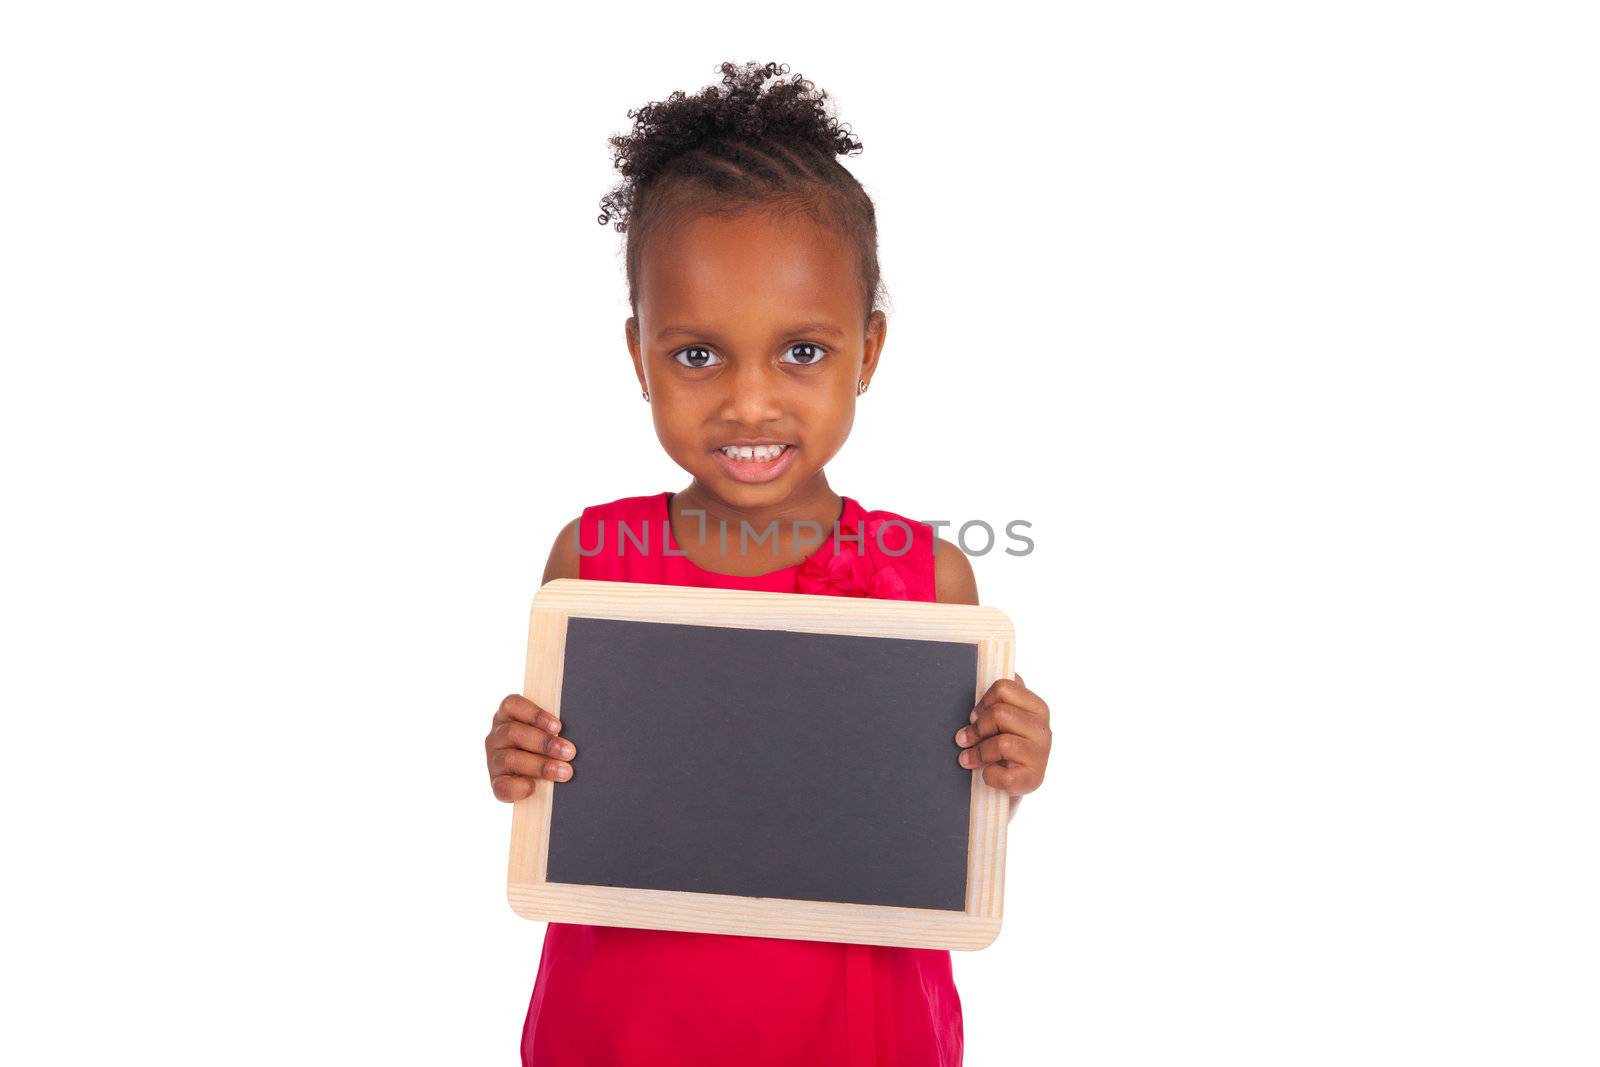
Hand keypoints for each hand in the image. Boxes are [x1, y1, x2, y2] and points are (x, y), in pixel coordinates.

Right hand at [485, 693, 576, 800]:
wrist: (537, 781)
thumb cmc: (547, 749)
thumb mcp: (548, 733)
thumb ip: (555, 729)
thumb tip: (574, 735)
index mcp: (508, 716)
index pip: (511, 704)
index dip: (535, 714)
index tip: (558, 726)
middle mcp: (496, 736)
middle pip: (513, 732)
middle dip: (544, 743)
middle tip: (569, 752)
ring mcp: (494, 759)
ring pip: (510, 759)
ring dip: (540, 766)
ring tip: (564, 772)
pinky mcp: (496, 783)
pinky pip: (503, 786)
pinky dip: (520, 787)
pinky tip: (535, 787)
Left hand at [953, 672, 1050, 795]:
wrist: (1012, 785)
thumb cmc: (1003, 747)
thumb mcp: (1004, 720)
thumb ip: (997, 701)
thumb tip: (975, 684)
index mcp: (1036, 706)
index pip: (1003, 687)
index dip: (982, 702)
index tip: (974, 716)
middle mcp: (1043, 728)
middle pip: (999, 713)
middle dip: (976, 728)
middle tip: (964, 740)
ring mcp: (1041, 754)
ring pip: (1001, 743)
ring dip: (978, 753)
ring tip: (967, 759)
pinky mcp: (1034, 779)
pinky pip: (1002, 773)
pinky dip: (989, 776)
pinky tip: (987, 775)